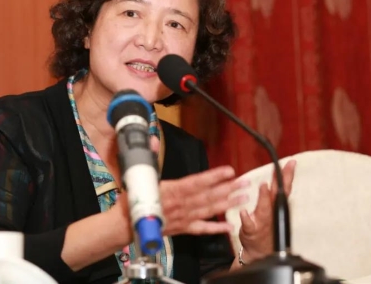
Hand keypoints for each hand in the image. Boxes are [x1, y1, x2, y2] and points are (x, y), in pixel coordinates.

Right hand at [111, 136, 249, 239]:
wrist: (125, 224)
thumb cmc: (133, 199)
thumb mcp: (141, 174)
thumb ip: (150, 155)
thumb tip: (154, 139)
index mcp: (172, 190)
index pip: (197, 182)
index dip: (214, 177)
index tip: (229, 171)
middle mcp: (181, 204)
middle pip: (208, 196)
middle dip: (228, 189)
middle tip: (245, 183)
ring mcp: (183, 218)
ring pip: (209, 210)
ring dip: (227, 204)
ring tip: (243, 198)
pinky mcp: (182, 229)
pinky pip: (201, 229)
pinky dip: (216, 228)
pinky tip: (229, 226)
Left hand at [238, 159, 295, 261]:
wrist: (259, 252)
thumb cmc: (265, 228)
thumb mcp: (271, 209)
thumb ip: (272, 192)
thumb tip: (276, 174)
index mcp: (274, 205)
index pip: (282, 188)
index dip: (287, 175)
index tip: (291, 162)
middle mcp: (270, 212)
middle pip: (277, 195)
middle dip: (280, 182)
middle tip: (282, 168)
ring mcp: (261, 222)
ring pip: (264, 209)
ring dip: (264, 198)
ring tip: (263, 186)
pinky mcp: (251, 231)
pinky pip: (248, 225)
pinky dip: (246, 219)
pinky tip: (243, 213)